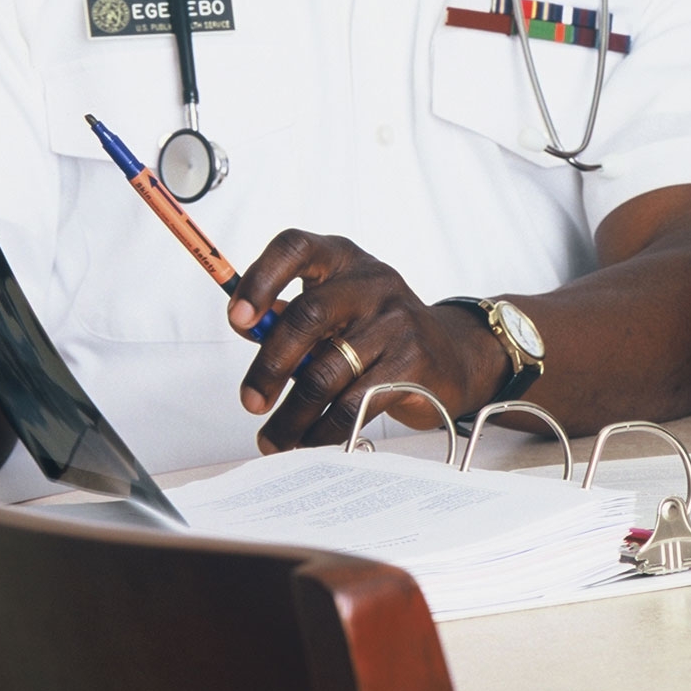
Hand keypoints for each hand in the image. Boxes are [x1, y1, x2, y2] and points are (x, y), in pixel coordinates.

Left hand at [231, 231, 508, 450]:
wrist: (453, 355)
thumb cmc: (379, 332)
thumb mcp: (338, 309)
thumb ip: (292, 315)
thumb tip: (245, 326)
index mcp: (343, 260)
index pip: (295, 248)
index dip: (260, 279)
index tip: (237, 319)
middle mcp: (371, 282)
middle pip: (306, 317)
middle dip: (268, 367)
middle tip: (251, 402)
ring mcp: (397, 321)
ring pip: (326, 373)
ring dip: (291, 415)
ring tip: (274, 439)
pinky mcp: (413, 363)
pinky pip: (354, 404)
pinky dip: (324, 431)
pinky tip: (309, 442)